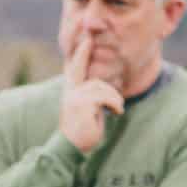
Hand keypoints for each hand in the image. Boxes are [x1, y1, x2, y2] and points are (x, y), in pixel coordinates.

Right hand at [59, 35, 124, 153]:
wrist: (71, 148)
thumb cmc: (82, 133)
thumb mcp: (89, 112)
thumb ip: (93, 99)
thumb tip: (105, 90)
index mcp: (71, 93)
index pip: (75, 70)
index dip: (80, 55)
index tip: (86, 41)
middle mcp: (70, 92)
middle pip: (79, 68)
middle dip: (83, 52)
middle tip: (89, 38)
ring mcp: (74, 97)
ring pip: (101, 86)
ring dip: (114, 98)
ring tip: (116, 110)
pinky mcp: (81, 104)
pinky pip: (105, 96)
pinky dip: (115, 103)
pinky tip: (116, 112)